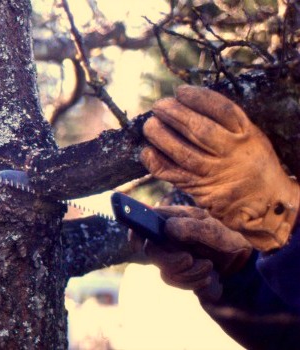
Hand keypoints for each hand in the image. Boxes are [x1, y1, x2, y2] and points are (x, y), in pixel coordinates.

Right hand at [129, 206, 251, 301]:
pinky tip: (208, 277)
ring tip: (208, 267)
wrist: (241, 263)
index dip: (136, 230)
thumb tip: (168, 228)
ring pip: (163, 270)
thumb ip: (193, 228)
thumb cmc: (228, 239)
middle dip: (171, 261)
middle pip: (151, 251)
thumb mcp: (215, 231)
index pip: (147, 220)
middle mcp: (169, 236)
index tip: (136, 243)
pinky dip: (192, 282)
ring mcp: (172, 254)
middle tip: (190, 259)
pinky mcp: (178, 271)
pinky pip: (174, 280)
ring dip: (188, 273)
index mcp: (176, 219)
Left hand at [141, 85, 299, 250]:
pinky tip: (147, 152)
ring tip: (150, 125)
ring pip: (184, 153)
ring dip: (161, 136)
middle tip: (159, 106)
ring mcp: (215, 174)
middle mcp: (232, 154)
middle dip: (174, 114)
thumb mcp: (253, 136)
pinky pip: (174, 176)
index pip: (222, 110)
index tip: (181, 91)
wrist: (264, 201)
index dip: (198, 98)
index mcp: (247, 135)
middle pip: (199, 130)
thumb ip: (228, 122)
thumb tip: (188, 103)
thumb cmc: (253, 162)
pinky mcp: (201, 190)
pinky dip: (156, 163)